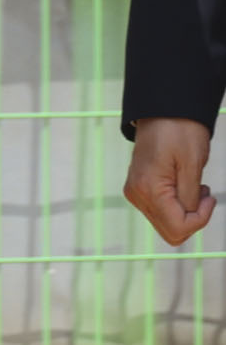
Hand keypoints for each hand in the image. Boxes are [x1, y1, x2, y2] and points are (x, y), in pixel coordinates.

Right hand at [125, 118, 215, 245]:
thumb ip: (190, 197)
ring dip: (186, 212)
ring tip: (195, 186)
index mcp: (149, 190)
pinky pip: (161, 212)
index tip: (209, 197)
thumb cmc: (180, 132)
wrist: (162, 112)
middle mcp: (137, 196)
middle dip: (194, 219)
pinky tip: (183, 185)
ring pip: (166, 224)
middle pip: (171, 232)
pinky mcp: (138, 190)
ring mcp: (135, 193)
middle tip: (203, 193)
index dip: (201, 220)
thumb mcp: (193, 165)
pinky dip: (177, 206)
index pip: (178, 228)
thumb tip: (189, 217)